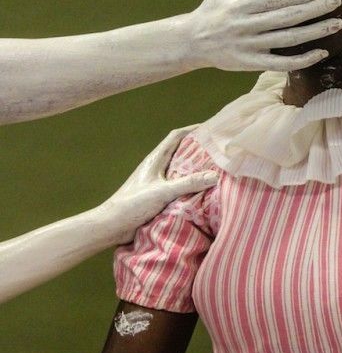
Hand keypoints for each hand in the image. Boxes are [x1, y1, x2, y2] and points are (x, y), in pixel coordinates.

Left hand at [100, 126, 217, 244]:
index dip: (192, 130)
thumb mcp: (163, 192)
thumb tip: (215, 175)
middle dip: (198, 148)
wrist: (113, 224)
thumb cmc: (133, 204)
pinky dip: (190, 184)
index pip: (176, 137)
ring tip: (215, 169)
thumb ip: (188, 183)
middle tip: (217, 150)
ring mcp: (157, 181)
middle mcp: (157, 167)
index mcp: (155, 159)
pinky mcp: (157, 195)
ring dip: (195, 167)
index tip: (210, 128)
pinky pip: (178, 185)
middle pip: (180, 151)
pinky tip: (202, 191)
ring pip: (180, 169)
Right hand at [187, 0, 341, 71]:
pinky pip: (281, 63)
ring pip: (288, 40)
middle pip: (288, 18)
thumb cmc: (211, 12)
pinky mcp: (252, 64)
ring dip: (314, 32)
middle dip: (314, 10)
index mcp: (242, 6)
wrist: (191, 42)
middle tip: (337, 3)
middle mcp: (248, 26)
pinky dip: (301, 60)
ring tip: (336, 24)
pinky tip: (320, 53)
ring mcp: (251, 47)